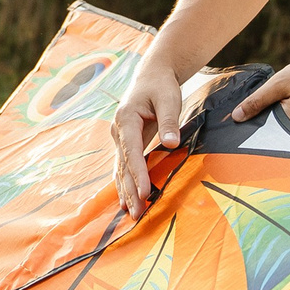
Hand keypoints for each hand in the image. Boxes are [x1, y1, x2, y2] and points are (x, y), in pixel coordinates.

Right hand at [111, 64, 185, 218]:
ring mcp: (119, 138)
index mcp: (126, 119)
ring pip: (121, 169)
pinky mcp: (125, 143)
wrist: (151, 76)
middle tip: (137, 213)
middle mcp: (118, 131)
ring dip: (126, 191)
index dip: (137, 173)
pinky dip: (125, 183)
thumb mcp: (169, 99)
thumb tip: (171, 143)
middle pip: (123, 165)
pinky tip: (127, 199)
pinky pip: (124, 166)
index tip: (144, 192)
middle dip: (130, 190)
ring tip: (132, 213)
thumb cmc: (161, 86)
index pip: (132, 152)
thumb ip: (168, 121)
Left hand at [232, 52, 289, 127]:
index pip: (257, 133)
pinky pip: (284, 117)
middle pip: (264, 130)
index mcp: (287, 124)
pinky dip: (274, 109)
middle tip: (228, 116)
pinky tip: (267, 101)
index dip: (240, 128)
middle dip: (249, 122)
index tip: (222, 126)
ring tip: (245, 106)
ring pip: (274, 122)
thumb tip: (236, 117)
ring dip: (261, 114)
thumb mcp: (282, 82)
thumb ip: (258, 100)